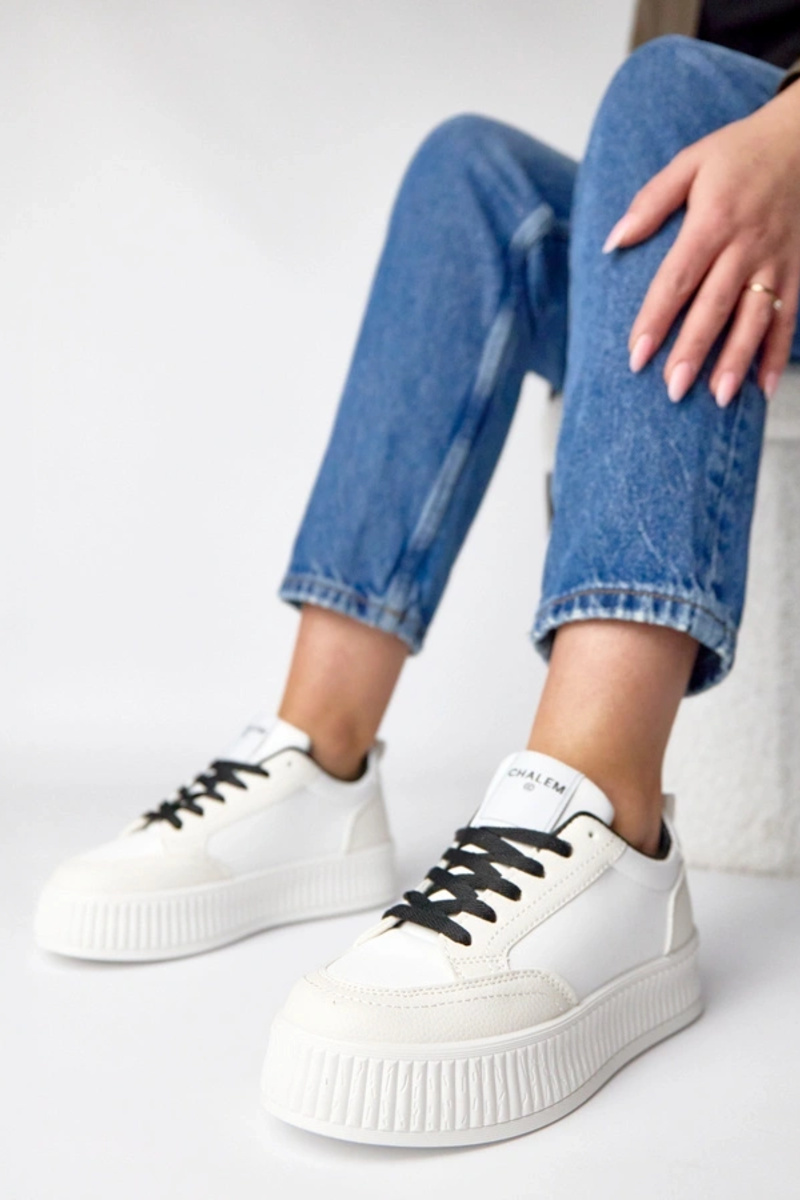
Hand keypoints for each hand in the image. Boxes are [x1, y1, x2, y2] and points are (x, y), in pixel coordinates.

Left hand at [602, 82, 799, 405]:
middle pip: (715, 306)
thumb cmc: (739, 152)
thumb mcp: (691, 162)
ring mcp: (775, 261)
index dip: (656, 320)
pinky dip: (777, 356)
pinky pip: (788, 318)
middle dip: (695, 351)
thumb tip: (612, 242)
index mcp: (713, 220)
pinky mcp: (797, 271)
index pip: (678, 279)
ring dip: (738, 361)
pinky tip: (763, 391)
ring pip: (755, 319)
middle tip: (673, 390)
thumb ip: (651, 202)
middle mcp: (746, 246)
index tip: (636, 357)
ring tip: (719, 398)